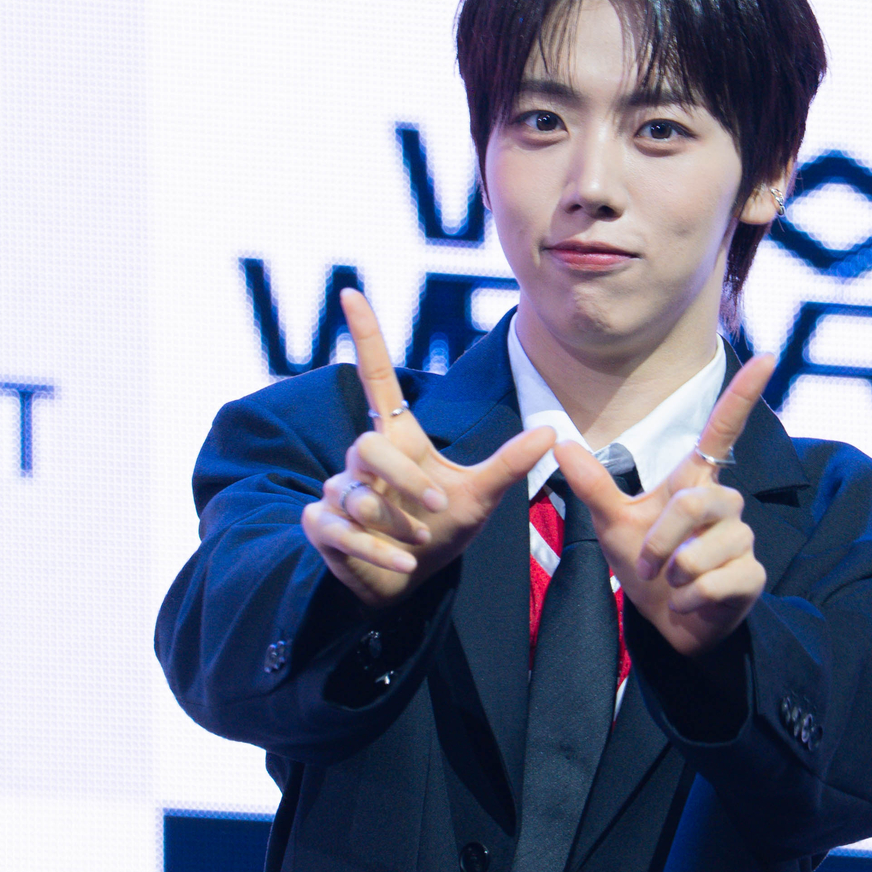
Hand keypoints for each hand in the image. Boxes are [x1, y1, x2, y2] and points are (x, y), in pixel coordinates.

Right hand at [301, 288, 553, 607]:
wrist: (409, 581)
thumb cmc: (441, 531)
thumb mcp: (481, 498)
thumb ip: (509, 464)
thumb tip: (550, 431)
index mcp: (398, 439)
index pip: (376, 378)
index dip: (366, 335)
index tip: (351, 291)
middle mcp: (362, 458)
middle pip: (368, 446)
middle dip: (404, 480)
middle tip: (434, 508)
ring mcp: (336, 490)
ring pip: (356, 494)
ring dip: (395, 522)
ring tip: (417, 540)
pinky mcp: (321, 524)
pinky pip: (339, 528)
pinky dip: (374, 548)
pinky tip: (400, 561)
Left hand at [554, 354, 775, 656]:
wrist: (670, 623)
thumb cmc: (647, 567)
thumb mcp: (614, 524)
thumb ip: (594, 485)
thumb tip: (560, 442)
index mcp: (695, 482)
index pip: (724, 429)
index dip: (744, 393)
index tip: (768, 355)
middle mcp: (725, 504)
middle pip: (694, 502)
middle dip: (659, 540)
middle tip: (647, 565)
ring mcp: (742, 540)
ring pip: (703, 548)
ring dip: (672, 573)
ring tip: (672, 583)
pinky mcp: (751, 576)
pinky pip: (714, 583)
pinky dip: (689, 599)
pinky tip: (689, 602)